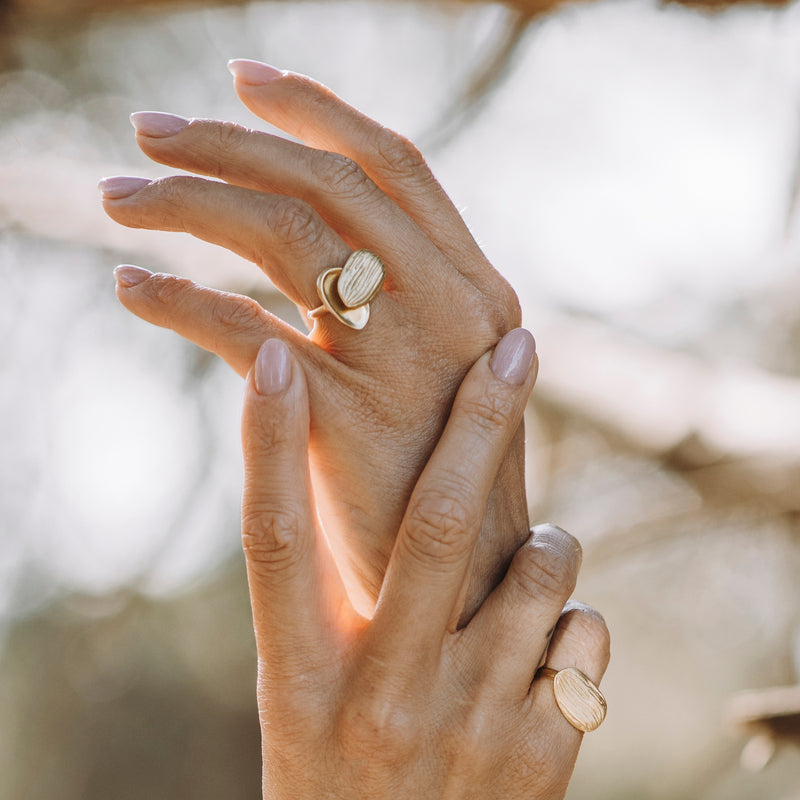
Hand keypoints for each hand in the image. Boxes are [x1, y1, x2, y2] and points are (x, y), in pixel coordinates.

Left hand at [101, 61, 528, 616]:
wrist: (468, 584)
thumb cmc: (448, 475)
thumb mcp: (451, 372)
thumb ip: (409, 298)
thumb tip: (330, 231)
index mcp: (479, 290)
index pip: (396, 166)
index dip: (318, 110)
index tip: (245, 80)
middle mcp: (452, 309)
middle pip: (329, 184)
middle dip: (230, 143)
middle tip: (149, 129)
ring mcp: (403, 361)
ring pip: (282, 236)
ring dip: (188, 203)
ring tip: (116, 198)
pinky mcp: (346, 419)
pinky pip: (241, 330)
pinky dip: (177, 300)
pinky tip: (133, 291)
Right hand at [241, 329, 609, 798]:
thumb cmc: (338, 767)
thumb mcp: (305, 692)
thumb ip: (326, 600)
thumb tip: (361, 486)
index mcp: (302, 678)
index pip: (273, 541)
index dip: (266, 445)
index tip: (274, 358)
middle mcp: (383, 697)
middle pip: (433, 525)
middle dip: (481, 421)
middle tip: (514, 346)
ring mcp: (471, 727)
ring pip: (543, 568)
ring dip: (547, 542)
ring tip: (526, 565)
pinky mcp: (544, 756)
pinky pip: (586, 630)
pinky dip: (574, 617)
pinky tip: (542, 657)